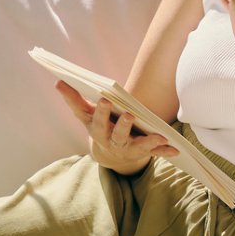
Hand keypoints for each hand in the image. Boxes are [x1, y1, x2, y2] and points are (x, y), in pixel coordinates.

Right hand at [53, 81, 178, 174]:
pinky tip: (176, 150)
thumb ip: (73, 99)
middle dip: (122, 127)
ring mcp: (128, 150)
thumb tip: (58, 81)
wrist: (109, 154)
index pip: (98, 122)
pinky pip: (155, 154)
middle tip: (129, 116)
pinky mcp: (142, 153)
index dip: (101, 113)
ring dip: (148, 143)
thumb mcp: (85, 114)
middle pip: (117, 136)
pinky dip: (165, 152)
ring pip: (138, 147)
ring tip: (158, 137)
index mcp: (99, 131)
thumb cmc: (97, 126)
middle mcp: (113, 143)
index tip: (104, 100)